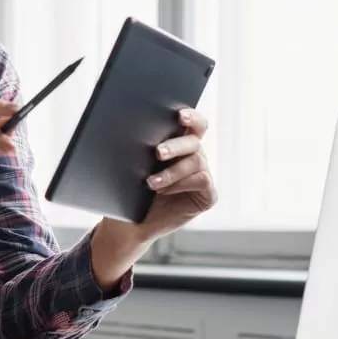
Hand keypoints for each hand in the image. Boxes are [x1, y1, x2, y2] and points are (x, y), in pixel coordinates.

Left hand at [140, 108, 216, 239]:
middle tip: (157, 153)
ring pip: (197, 160)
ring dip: (172, 171)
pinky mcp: (208, 195)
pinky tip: (163, 191)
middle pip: (194, 140)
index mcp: (180, 142)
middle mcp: (195, 155)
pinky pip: (202, 180)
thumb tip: (130, 125)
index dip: (191, 116)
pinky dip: (181, 184)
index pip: (194, 123)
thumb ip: (141, 145)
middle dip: (175, 145)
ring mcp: (203, 175)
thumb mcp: (133, 164)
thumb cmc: (130, 189)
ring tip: (151, 182)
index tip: (179, 115)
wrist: (131, 223)